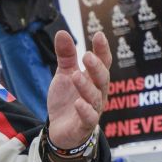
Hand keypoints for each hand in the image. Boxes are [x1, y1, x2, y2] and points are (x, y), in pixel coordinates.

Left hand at [45, 31, 111, 147]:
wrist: (60, 130)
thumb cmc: (67, 100)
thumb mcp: (64, 75)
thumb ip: (66, 56)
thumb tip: (62, 32)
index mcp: (94, 79)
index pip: (102, 62)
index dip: (102, 50)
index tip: (98, 35)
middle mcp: (97, 93)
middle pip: (102, 79)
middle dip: (96, 67)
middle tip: (87, 56)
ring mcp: (93, 109)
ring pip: (94, 97)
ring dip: (86, 86)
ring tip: (75, 76)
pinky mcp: (84, 125)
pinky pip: (88, 118)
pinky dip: (85, 111)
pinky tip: (78, 103)